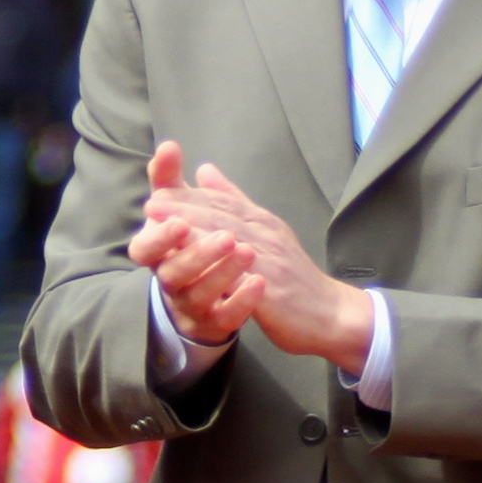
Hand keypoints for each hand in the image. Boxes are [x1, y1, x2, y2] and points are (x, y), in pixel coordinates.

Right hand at [127, 138, 259, 348]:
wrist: (209, 295)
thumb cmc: (188, 245)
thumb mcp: (178, 210)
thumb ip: (169, 180)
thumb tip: (168, 146)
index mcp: (158, 255)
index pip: (144, 250)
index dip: (159, 238)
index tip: (178, 222)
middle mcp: (169, 281)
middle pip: (173, 273)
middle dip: (197, 254)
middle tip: (226, 236)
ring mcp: (191, 305)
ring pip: (199, 295)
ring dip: (223, 272)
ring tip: (248, 251)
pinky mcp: (213, 323)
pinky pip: (224, 318)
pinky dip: (241, 301)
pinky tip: (258, 282)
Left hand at [138, 143, 373, 372]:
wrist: (329, 313)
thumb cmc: (291, 275)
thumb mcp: (264, 232)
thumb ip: (233, 202)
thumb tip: (205, 170)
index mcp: (260, 222)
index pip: (222, 204)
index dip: (190, 197)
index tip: (157, 190)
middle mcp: (266, 237)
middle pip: (224, 219)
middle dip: (187, 210)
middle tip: (152, 204)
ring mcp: (270, 262)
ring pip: (233, 245)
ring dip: (200, 236)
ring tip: (169, 230)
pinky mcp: (273, 292)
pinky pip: (244, 280)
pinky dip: (222, 273)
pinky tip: (198, 273)